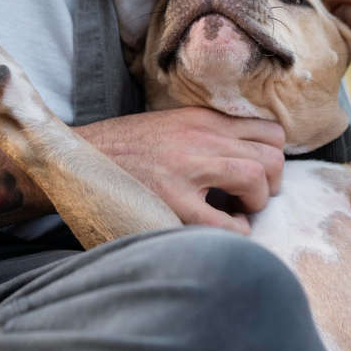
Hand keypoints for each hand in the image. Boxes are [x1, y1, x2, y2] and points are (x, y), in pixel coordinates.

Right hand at [72, 108, 284, 234]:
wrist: (77, 158)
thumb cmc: (125, 150)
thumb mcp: (172, 126)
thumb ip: (207, 134)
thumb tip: (246, 154)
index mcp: (203, 119)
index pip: (269, 129)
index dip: (273, 157)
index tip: (258, 174)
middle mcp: (202, 137)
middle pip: (273, 155)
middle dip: (272, 183)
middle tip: (251, 198)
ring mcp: (188, 168)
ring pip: (259, 178)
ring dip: (257, 202)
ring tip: (237, 211)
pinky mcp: (173, 201)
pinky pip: (228, 223)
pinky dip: (236, 231)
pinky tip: (222, 229)